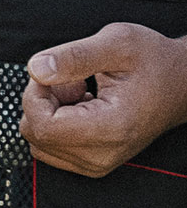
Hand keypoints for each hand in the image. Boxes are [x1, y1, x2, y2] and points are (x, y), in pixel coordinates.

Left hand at [20, 24, 186, 178]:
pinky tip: (80, 106)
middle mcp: (101, 155)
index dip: (36, 94)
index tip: (53, 73)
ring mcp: (95, 164)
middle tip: (73, 80)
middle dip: (43, 101)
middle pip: (36, 134)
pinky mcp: (91, 164)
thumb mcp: (118, 43)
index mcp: (110, 129)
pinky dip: (55, 124)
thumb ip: (73, 56)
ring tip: (80, 93)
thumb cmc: (155, 62)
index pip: (42, 125)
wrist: (181, 84)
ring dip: (49, 112)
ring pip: (39, 142)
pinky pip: (50, 147)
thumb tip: (36, 69)